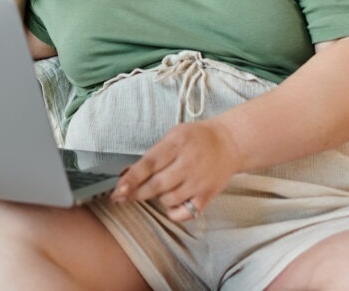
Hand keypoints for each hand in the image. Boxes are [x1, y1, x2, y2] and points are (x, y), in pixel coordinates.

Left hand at [110, 119, 241, 222]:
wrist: (230, 143)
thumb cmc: (197, 138)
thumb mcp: (174, 136)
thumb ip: (152, 154)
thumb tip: (126, 174)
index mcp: (178, 143)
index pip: (149, 163)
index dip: (132, 178)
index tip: (118, 189)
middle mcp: (189, 163)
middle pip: (156, 185)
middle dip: (136, 194)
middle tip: (121, 197)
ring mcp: (199, 181)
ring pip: (168, 200)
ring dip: (157, 198)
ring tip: (159, 188)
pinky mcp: (208, 195)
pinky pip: (185, 212)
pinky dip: (173, 212)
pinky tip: (171, 203)